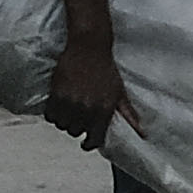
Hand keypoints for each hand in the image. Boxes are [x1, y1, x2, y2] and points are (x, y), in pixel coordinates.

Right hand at [47, 31, 134, 148]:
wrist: (89, 48)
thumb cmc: (107, 70)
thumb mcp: (120, 92)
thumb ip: (129, 114)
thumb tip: (143, 134)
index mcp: (104, 109)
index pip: (95, 139)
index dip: (90, 144)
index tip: (86, 143)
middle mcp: (87, 108)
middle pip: (75, 132)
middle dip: (77, 127)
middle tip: (80, 117)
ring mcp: (70, 101)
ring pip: (62, 125)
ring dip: (65, 120)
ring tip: (70, 110)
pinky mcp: (56, 94)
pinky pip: (50, 115)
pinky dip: (53, 113)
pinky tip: (60, 106)